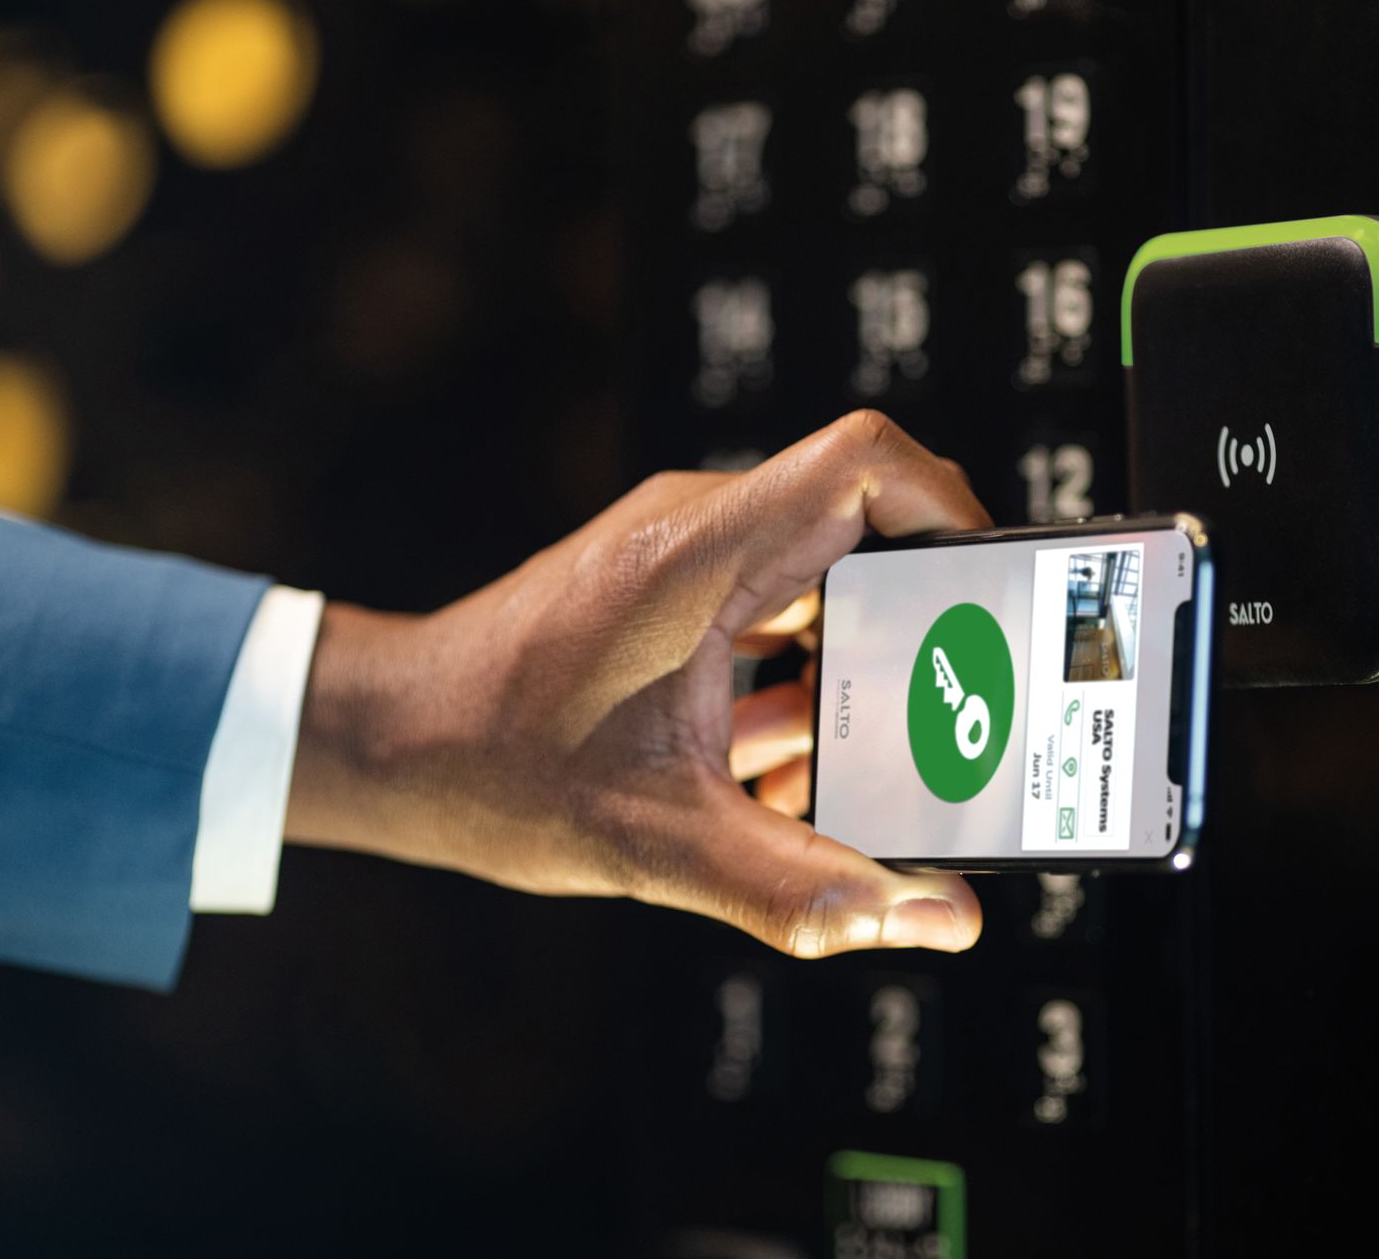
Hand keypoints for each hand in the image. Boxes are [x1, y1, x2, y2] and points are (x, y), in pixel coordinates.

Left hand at [284, 411, 990, 955]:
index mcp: (701, 553)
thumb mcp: (658, 844)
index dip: (954, 508)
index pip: (866, 461)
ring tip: (879, 758)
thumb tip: (932, 918)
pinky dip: (805, 683)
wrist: (382, 742)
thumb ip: (801, 883)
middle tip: (965, 706)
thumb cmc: (492, 772)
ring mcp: (682, 559)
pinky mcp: (669, 596)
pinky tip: (790, 770)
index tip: (996, 594)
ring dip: (861, 666)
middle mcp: (699, 533)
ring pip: (822, 580)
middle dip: (927, 620)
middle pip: (865, 526)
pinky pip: (774, 613)